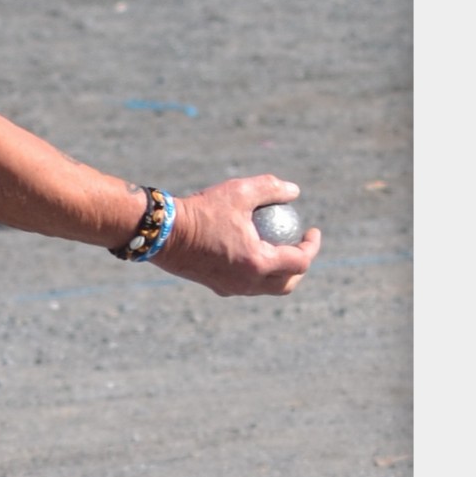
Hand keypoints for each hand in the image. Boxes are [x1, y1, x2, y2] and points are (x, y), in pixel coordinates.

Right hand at [153, 174, 315, 296]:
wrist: (163, 233)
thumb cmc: (202, 211)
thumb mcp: (240, 191)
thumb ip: (271, 188)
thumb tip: (294, 191)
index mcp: (258, 263)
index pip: (300, 262)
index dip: (312, 247)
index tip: (311, 231)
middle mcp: (248, 283)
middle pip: (287, 284)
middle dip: (300, 267)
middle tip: (299, 245)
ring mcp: (232, 288)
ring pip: (267, 288)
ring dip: (279, 273)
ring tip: (279, 249)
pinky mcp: (217, 286)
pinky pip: (247, 285)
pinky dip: (257, 272)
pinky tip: (253, 251)